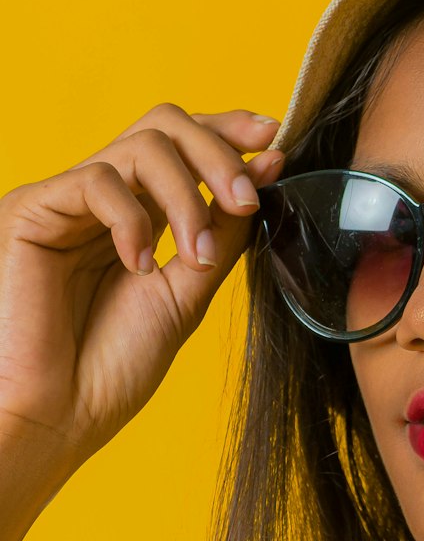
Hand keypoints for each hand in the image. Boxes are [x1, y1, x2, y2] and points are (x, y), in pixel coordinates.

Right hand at [0, 103, 284, 468]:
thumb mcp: (189, 291)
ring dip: (188, 197)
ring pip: (142, 145)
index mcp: (141, 214)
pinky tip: (139, 267)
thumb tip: (266, 170)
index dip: (230, 131)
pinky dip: (134, 221)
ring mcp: (68, 201)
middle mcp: (104, 199)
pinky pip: (98, 179)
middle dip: (218, 153)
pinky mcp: (32, 210)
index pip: (184, 144)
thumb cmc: (113, 367)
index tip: (275, 141)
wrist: (61, 415)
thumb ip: (223, 232)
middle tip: (247, 200)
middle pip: (165, 124)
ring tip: (197, 257)